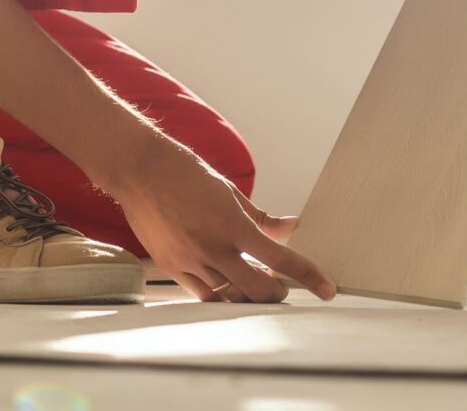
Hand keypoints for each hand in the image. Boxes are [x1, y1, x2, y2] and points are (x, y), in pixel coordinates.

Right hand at [110, 141, 335, 303]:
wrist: (139, 170)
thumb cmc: (185, 173)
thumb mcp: (228, 190)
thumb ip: (261, 217)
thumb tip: (291, 228)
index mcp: (232, 224)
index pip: (280, 259)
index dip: (309, 276)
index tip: (327, 288)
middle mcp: (213, 246)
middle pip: (257, 289)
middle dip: (276, 293)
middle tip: (281, 288)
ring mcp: (190, 260)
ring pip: (229, 296)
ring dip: (246, 294)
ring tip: (252, 282)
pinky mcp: (171, 267)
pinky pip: (203, 294)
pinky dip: (220, 293)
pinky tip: (226, 284)